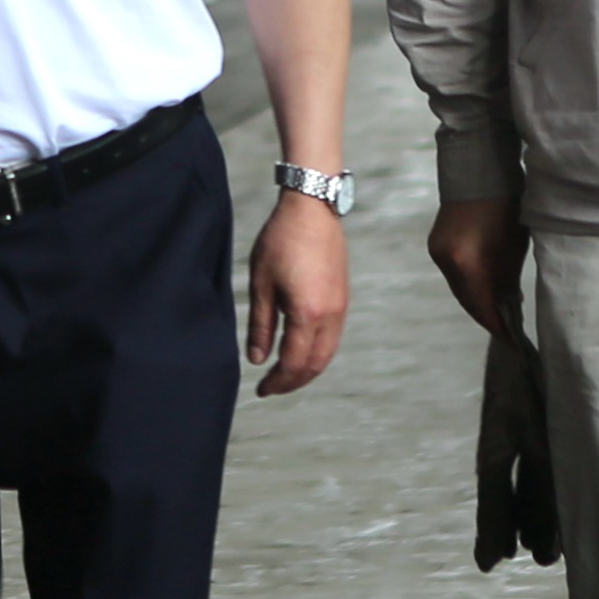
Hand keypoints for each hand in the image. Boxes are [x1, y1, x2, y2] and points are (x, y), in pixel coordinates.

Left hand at [247, 193, 347, 397]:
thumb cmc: (281, 241)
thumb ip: (260, 325)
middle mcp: (330, 314)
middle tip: (271, 388)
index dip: (278, 382)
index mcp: (308, 312)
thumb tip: (256, 359)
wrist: (312, 208)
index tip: (261, 390)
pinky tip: (300, 350)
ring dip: (307, 369)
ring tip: (284, 374)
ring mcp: (341, 306)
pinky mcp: (342, 297)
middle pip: (316, 364)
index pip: (294, 362)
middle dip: (293, 381)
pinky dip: (317, 353)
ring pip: (328, 353)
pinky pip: (333, 337)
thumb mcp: (261, 283)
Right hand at [425, 196, 527, 339]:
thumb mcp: (513, 247)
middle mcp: (445, 262)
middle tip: (506, 328)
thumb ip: (507, 280)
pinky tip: (485, 286)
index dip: (496, 325)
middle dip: (486, 315)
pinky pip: (454, 273)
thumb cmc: (506, 206)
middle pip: (466, 299)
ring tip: (499, 309)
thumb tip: (507, 303)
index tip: (511, 340)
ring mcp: (438, 251)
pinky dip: (469, 283)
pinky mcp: (437, 243)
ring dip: (477, 299)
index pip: (480, 306)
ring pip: (458, 287)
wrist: (481, 170)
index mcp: (465, 264)